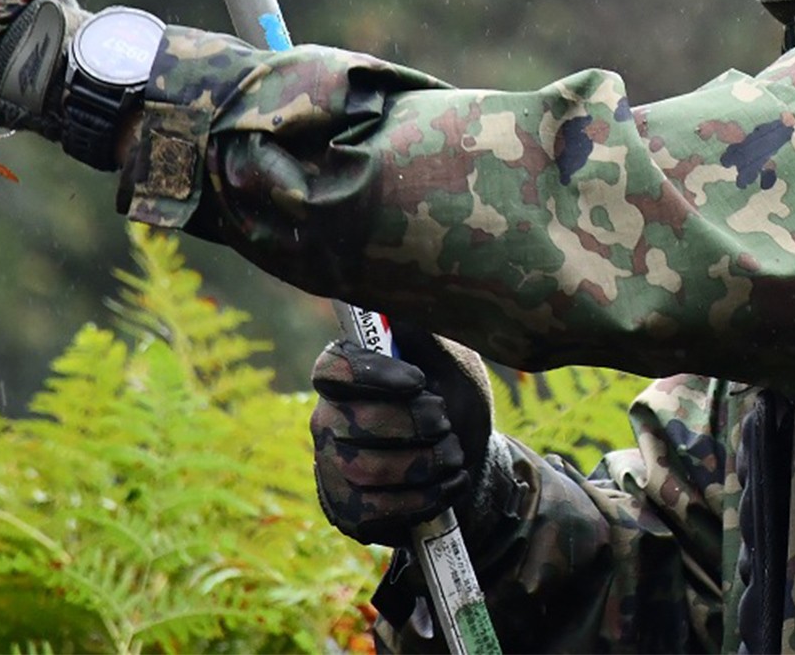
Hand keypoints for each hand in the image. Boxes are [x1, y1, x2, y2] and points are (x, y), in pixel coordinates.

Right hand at [310, 335, 494, 547]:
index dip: (371, 375)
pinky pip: (377, 509)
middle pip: (352, 423)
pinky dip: (425, 497)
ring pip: (365, 469)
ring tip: (454, 453)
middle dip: (412, 423)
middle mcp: (326, 419)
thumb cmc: (453, 398)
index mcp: (345, 375)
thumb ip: (425, 331)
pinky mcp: (348, 511)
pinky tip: (449, 483)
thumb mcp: (450, 359)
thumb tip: (403, 284)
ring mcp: (332, 468)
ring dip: (423, 462)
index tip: (418, 381)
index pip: (332, 369)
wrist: (468, 461)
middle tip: (445, 421)